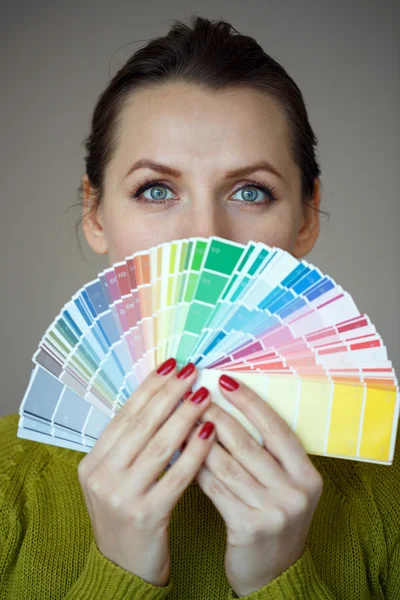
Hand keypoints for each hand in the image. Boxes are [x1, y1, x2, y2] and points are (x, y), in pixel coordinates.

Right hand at [77, 360, 215, 586]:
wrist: (122, 570)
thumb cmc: (126, 517)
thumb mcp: (115, 479)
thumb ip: (130, 445)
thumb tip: (160, 399)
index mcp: (92, 462)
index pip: (125, 415)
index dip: (150, 387)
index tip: (171, 365)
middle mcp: (101, 476)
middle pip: (142, 424)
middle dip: (169, 393)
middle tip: (191, 370)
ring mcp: (120, 496)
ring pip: (159, 445)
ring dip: (184, 415)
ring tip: (204, 394)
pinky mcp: (145, 515)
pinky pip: (176, 475)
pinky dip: (195, 451)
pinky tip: (210, 432)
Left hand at [184, 373, 322, 596]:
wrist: (274, 574)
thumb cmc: (273, 519)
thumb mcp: (284, 487)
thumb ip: (267, 455)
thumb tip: (227, 409)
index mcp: (308, 475)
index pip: (277, 428)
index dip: (250, 401)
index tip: (225, 380)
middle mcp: (296, 492)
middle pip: (248, 443)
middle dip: (216, 415)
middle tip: (192, 394)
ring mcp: (274, 511)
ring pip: (227, 463)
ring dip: (199, 438)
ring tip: (180, 417)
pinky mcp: (249, 528)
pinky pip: (215, 488)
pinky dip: (196, 466)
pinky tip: (180, 452)